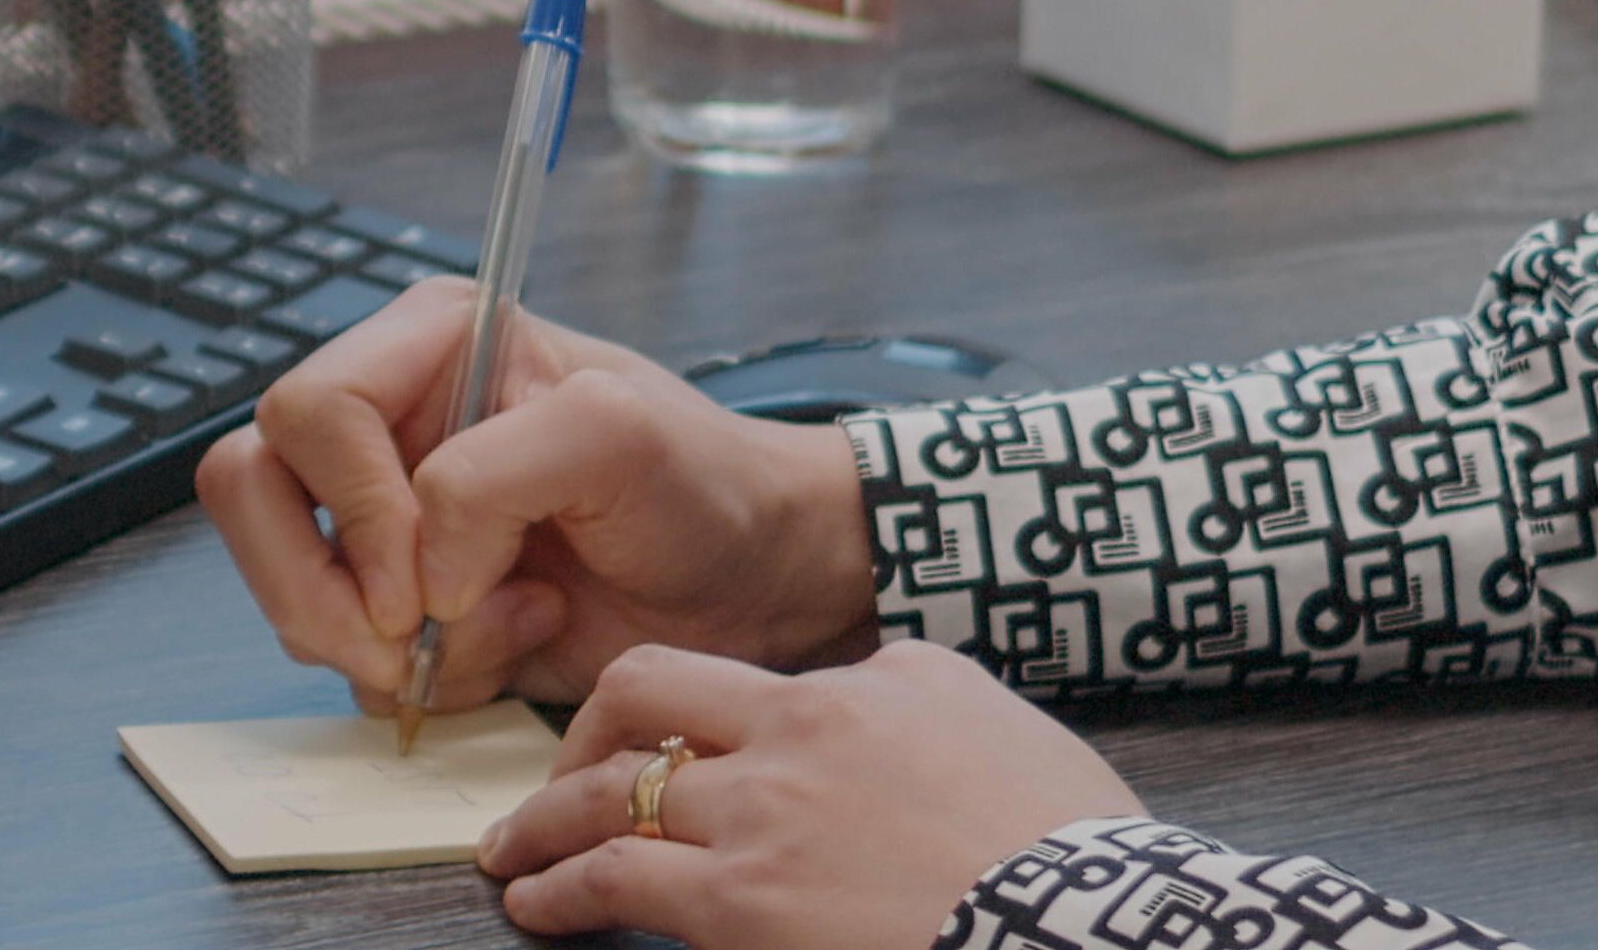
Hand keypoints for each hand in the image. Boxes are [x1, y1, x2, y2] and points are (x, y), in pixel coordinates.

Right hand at [193, 275, 875, 711]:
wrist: (750, 579)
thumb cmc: (700, 481)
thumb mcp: (617, 436)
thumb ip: (494, 473)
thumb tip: (417, 569)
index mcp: (425, 343)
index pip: (309, 410)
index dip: (359, 505)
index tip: (432, 575)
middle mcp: (387, 420)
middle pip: (250, 487)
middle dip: (324, 585)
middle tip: (414, 634)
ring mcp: (385, 515)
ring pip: (286, 584)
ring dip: (387, 640)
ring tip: (507, 621)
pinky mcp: (400, 599)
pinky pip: (341, 653)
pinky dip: (423, 676)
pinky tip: (515, 636)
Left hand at [479, 640, 1143, 949]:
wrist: (1085, 922)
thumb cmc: (1066, 847)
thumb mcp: (998, 731)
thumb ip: (918, 704)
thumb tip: (874, 705)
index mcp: (871, 679)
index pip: (751, 674)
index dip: (693, 712)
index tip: (666, 745)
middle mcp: (802, 725)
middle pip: (650, 692)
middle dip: (586, 733)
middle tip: (555, 773)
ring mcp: (765, 811)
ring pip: (614, 788)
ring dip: (548, 819)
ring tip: (512, 850)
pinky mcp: (739, 902)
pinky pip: (616, 880)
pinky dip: (561, 889)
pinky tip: (537, 904)